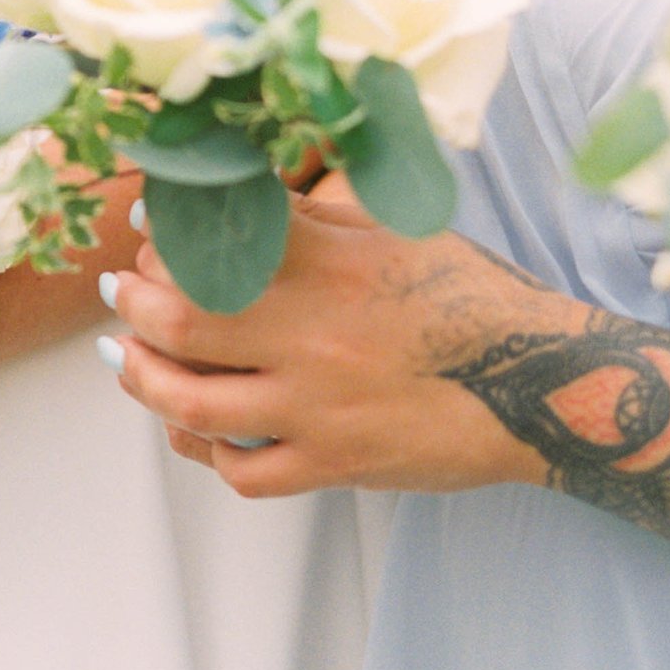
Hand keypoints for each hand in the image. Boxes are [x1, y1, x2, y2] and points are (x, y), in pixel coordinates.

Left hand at [105, 181, 559, 498]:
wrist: (548, 383)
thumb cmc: (470, 298)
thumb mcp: (399, 235)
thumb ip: (320, 219)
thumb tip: (244, 196)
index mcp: (333, 265)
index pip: (217, 242)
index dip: (165, 236)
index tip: (145, 231)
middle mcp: (317, 335)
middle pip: (182, 319)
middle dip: (135, 305)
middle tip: (121, 292)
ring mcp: (321, 407)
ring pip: (193, 402)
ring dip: (144, 379)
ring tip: (127, 359)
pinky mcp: (337, 464)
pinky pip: (245, 472)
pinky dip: (209, 452)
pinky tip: (199, 430)